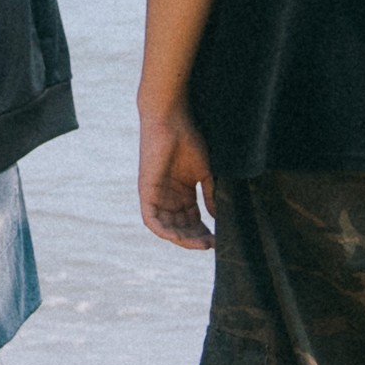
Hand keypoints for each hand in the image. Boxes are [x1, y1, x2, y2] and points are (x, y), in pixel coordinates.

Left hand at [138, 109, 215, 252]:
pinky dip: (164, 231)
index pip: (191, 220)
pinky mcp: (146, 192)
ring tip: (200, 243)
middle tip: (211, 244)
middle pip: (180, 227)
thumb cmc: (188, 139)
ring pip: (167, 228)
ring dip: (183, 239)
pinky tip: (179, 237)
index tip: (218, 239)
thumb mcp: (204, 172)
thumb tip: (217, 217)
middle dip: (195, 239)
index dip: (203, 232)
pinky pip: (152, 220)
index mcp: (181, 192)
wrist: (172, 120)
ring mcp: (155, 196)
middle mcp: (167, 197)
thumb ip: (210, 194)